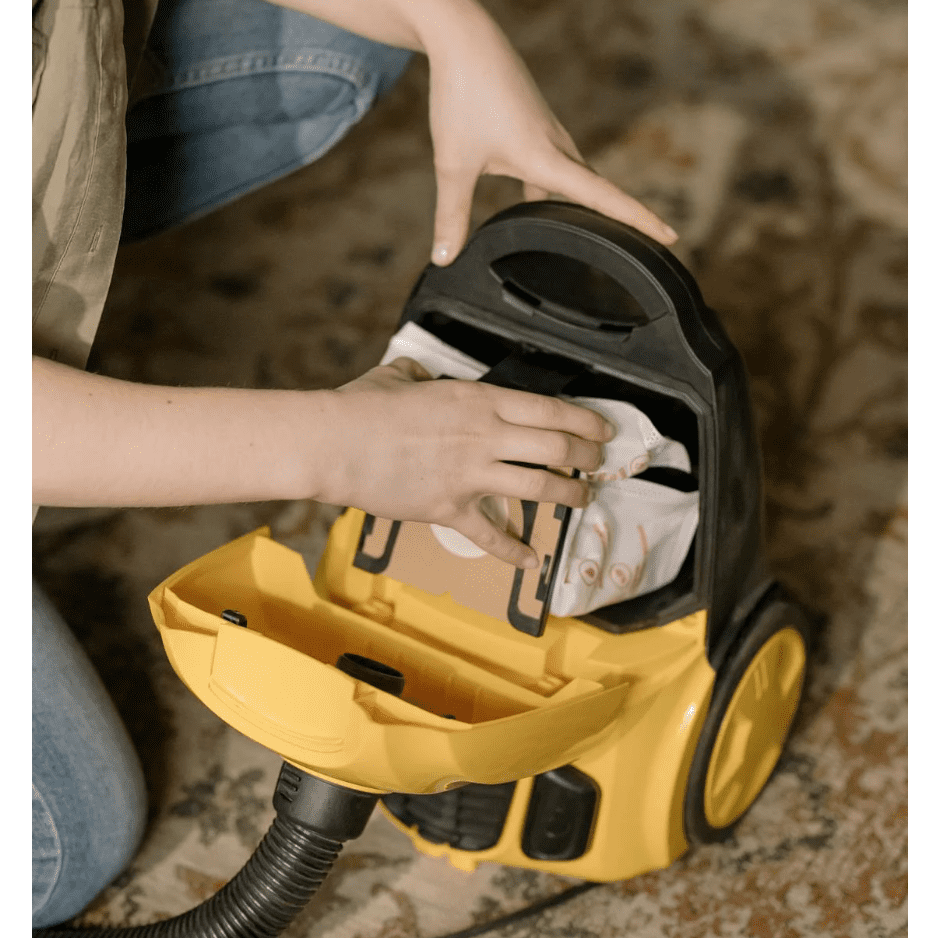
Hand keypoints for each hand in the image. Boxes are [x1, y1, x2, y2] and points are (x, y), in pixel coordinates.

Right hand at [317, 359, 611, 567]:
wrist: (336, 443)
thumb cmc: (362, 406)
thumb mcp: (398, 376)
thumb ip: (418, 376)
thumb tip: (416, 375)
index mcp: (478, 401)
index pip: (548, 410)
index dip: (583, 422)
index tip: (601, 430)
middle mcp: (484, 436)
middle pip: (555, 447)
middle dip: (586, 457)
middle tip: (599, 463)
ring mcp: (470, 474)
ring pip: (538, 487)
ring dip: (567, 495)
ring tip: (582, 499)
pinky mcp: (449, 508)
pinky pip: (490, 534)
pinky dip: (514, 551)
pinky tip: (531, 561)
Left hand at [422, 9, 679, 264]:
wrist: (464, 36)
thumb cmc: (462, 96)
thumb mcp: (452, 163)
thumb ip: (451, 216)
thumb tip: (444, 260)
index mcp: (547, 158)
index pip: (605, 197)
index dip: (639, 219)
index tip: (671, 236)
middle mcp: (558, 144)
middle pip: (597, 190)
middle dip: (622, 218)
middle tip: (650, 245)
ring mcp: (548, 131)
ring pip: (574, 176)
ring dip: (584, 203)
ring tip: (592, 236)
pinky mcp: (534, 122)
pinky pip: (554, 163)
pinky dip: (552, 187)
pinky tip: (533, 202)